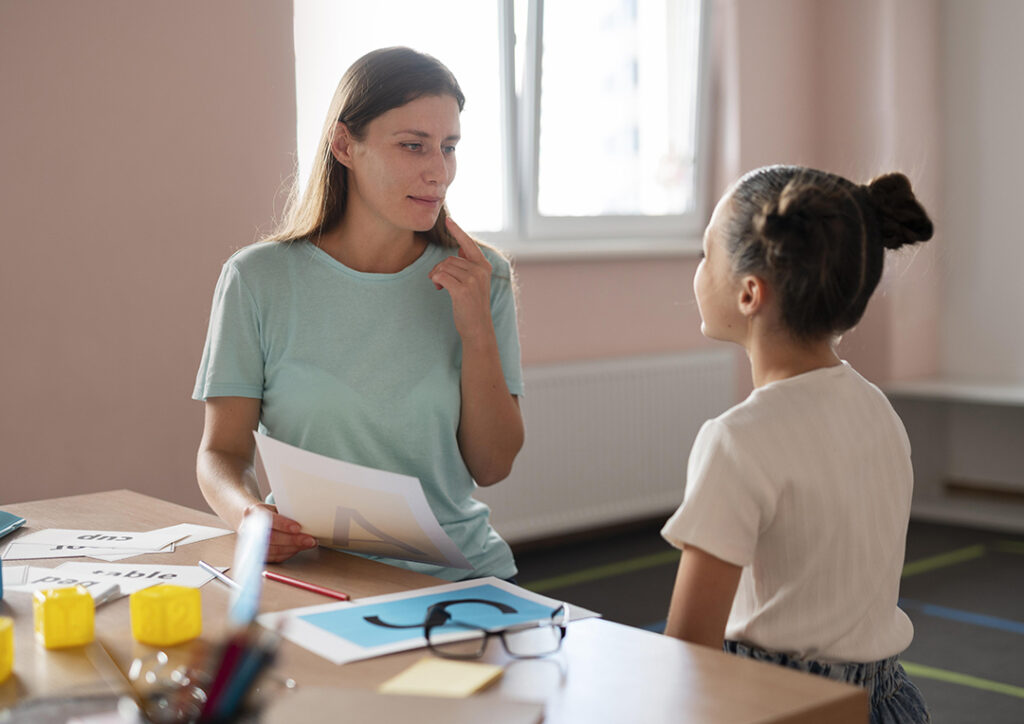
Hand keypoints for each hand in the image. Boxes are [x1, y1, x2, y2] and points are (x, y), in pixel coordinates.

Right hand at [242, 502, 316, 562]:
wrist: (252, 522)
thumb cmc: (268, 513)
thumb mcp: (276, 507)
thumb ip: (288, 513)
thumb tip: (308, 520)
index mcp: (255, 512)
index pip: (269, 519)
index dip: (283, 524)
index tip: (298, 528)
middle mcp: (249, 528)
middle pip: (272, 537)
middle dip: (293, 540)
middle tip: (309, 540)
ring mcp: (251, 543)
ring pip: (274, 550)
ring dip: (294, 548)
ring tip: (308, 544)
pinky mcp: (256, 555)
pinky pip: (275, 557)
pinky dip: (289, 553)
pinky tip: (298, 549)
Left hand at [429, 216, 493, 341]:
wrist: (477, 328)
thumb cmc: (472, 305)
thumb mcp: (475, 282)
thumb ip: (469, 265)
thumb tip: (461, 247)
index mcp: (484, 266)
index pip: (468, 244)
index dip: (457, 231)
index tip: (448, 220)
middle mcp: (480, 270)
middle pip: (450, 259)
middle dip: (440, 269)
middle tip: (439, 282)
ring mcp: (473, 280)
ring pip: (444, 267)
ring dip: (437, 276)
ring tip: (440, 287)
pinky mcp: (462, 290)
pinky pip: (441, 276)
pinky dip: (435, 281)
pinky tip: (438, 289)